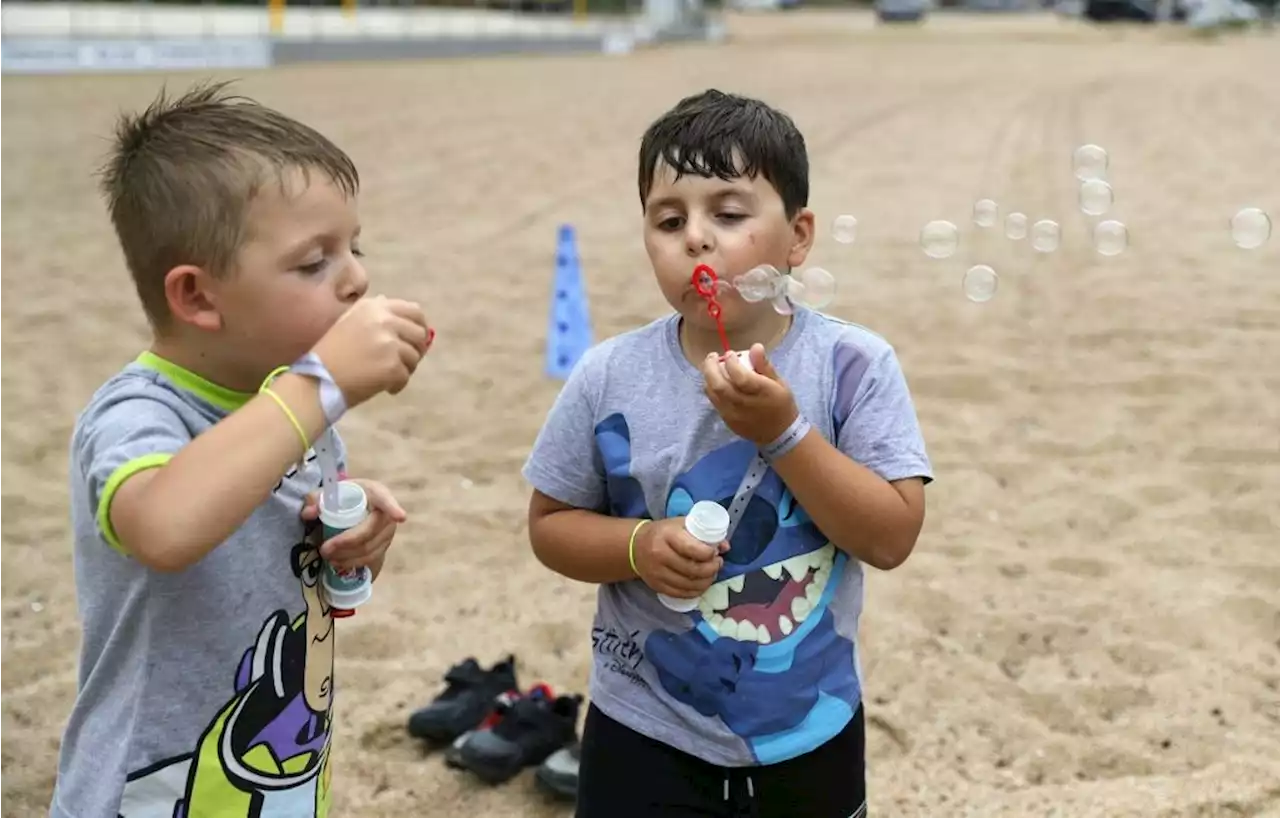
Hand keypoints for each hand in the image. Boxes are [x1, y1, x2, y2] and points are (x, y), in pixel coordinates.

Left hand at [302, 478, 405, 572]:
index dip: (392, 508)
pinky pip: (371, 558)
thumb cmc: (344, 497)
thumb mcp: (329, 493)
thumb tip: (309, 513)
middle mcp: (386, 514)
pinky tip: (338, 563)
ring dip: (348, 556)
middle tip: (324, 549)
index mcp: (375, 493)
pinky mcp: (384, 546)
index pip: (385, 500)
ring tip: (327, 557)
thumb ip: (317, 499)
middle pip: (370, 531)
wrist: (355, 505)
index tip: (400, 516)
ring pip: (370, 548)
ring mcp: (387, 532)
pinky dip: (354, 562)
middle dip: (347, 542)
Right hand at [311, 295, 432, 407]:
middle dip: (415, 350)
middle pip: (420, 334)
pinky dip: (397, 385)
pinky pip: (406, 376)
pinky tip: (384, 388)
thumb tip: (402, 310)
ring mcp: (389, 342)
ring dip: (405, 369)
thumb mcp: (349, 321)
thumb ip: (376, 314)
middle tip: (403, 363)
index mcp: (374, 307)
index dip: (419, 327)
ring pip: (415, 357)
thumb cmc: (331, 354)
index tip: (415, 341)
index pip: (414, 311)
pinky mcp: (391, 365)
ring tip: (387, 377)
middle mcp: (383, 320)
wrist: (317, 380)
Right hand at [633, 517, 727, 598]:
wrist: (636, 546)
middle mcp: (660, 555)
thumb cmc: (664, 532)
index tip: (715, 552)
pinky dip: (695, 591)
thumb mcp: (681, 524)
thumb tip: (725, 546)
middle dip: (712, 569)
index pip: (693, 549)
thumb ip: (703, 533)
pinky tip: (701, 584)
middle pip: (693, 569)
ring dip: (706, 581)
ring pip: (689, 584)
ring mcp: (657, 573)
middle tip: (718, 563)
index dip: (709, 554)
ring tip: (712, 574)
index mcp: (667, 536)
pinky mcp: (656, 586)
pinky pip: (681, 593)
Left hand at [701, 343, 798, 445]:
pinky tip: (715, 381)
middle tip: (712, 356)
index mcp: (761, 393)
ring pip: (713, 394)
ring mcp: (734, 415)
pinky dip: (711, 389)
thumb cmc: (781, 404)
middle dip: (711, 368)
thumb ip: (764, 365)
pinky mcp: (727, 421)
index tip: (730, 353)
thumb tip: (755, 346)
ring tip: (711, 367)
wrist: (779, 434)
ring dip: (708, 377)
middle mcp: (744, 405)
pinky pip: (714, 402)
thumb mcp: (779, 383)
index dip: (731, 363)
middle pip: (719, 385)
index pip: (739, 376)